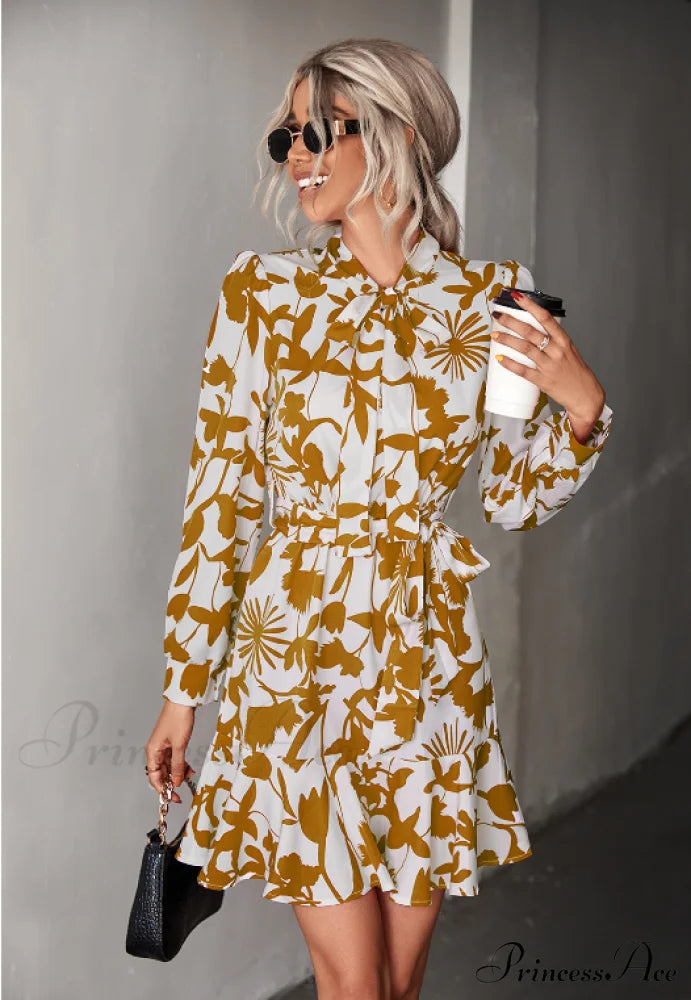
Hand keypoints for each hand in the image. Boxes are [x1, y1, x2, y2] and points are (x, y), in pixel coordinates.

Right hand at [145, 700, 195, 802]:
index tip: (172, 797)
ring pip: (169, 766)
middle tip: (182, 791)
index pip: (154, 777)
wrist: (183, 701)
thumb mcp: (179, 745)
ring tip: (189, 775)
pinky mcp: (171, 742)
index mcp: (153, 751)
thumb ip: (177, 765)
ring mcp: (163, 746)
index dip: (162, 789)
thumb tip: (175, 782)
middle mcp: (156, 750)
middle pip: (161, 773)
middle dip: (171, 782)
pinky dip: (181, 764)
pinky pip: (174, 758)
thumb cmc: (178, 719)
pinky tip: (189, 768)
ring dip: (178, 773)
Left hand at [492, 291, 605, 432]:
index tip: (517, 297)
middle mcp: (556, 350)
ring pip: (524, 348)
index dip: (530, 306)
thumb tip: (533, 330)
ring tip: (494, 335)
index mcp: (564, 340)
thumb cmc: (576, 373)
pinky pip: (523, 371)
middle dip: (511, 322)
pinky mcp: (543, 381)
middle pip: (530, 332)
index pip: (545, 317)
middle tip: (497, 316)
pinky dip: (510, 364)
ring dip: (507, 340)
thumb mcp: (569, 350)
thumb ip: (553, 340)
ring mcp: (549, 366)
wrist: (585, 396)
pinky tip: (499, 359)